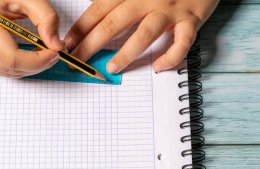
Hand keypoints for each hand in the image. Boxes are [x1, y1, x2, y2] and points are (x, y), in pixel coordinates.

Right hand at [0, 0, 62, 76]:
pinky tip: (36, 54)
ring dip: (33, 67)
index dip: (37, 60)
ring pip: (10, 73)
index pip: (11, 58)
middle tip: (56, 51)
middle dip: (38, 64)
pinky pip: (7, 69)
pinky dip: (25, 65)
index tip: (55, 51)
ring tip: (47, 52)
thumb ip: (46, 17)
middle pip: (11, 68)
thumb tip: (56, 45)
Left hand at [64, 0, 218, 72]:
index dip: (81, 28)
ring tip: (111, 68)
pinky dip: (171, 57)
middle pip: (114, 23)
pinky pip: (182, 43)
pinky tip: (158, 67)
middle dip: (92, 44)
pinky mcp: (191, 19)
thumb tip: (92, 8)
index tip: (68, 43)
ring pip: (144, 34)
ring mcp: (169, 10)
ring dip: (126, 54)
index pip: (99, 10)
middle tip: (78, 61)